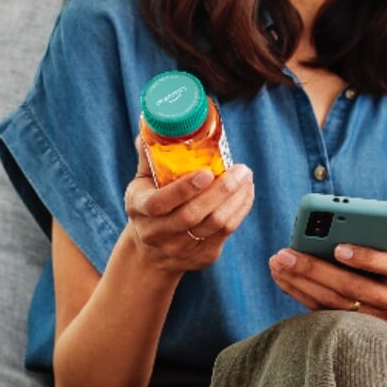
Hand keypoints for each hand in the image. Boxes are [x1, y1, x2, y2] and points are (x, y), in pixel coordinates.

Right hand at [123, 135, 253, 273]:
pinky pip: (226, 232)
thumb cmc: (150, 204)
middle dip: (221, 191)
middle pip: (193, 215)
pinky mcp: (202, 257)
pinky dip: (240, 210)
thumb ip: (150, 157)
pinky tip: (246, 193)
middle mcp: (157, 233)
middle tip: (241, 170)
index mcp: (140, 209)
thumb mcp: (142, 182)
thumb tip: (151, 129)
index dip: (184, 189)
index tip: (206, 172)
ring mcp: (180, 249)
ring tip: (246, 177)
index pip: (160, 203)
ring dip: (236, 199)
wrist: (150, 252)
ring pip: (215, 225)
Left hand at [267, 239, 386, 333]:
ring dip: (301, 283)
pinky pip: (325, 314)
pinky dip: (301, 295)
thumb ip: (383, 235)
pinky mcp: (356, 332)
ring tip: (277, 264)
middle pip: (351, 288)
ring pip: (334, 304)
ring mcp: (377, 322)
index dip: (365, 258)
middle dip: (315, 269)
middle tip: (285, 254)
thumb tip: (347, 219)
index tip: (338, 248)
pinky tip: (284, 279)